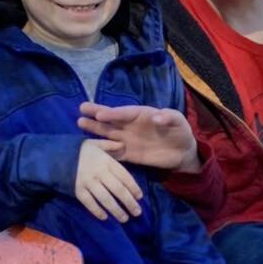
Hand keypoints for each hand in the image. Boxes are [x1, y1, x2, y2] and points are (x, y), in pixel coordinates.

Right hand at [75, 139, 143, 221]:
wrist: (55, 155)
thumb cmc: (78, 150)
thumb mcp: (95, 143)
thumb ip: (110, 145)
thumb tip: (123, 144)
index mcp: (106, 161)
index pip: (124, 176)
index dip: (134, 187)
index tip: (140, 197)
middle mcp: (99, 172)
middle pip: (118, 190)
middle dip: (129, 202)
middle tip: (137, 213)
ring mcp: (88, 182)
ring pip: (105, 199)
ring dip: (116, 210)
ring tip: (124, 219)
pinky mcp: (77, 190)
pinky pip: (89, 203)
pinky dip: (97, 211)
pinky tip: (105, 218)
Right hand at [77, 103, 199, 172]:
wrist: (182, 152)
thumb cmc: (180, 131)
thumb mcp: (178, 121)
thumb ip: (168, 117)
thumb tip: (157, 116)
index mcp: (141, 114)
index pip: (125, 113)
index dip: (113, 113)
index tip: (101, 113)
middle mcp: (130, 126)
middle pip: (111, 120)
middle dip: (97, 115)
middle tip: (81, 109)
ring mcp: (128, 140)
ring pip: (108, 134)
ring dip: (95, 129)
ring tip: (80, 122)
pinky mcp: (128, 155)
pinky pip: (113, 152)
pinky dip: (103, 151)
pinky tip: (90, 149)